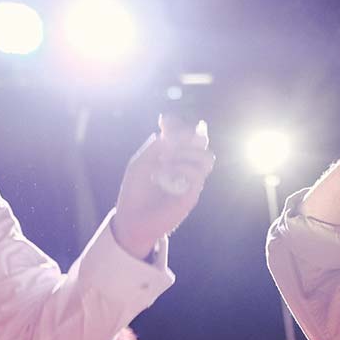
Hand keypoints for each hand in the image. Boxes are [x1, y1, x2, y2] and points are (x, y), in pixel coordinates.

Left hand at [111, 115, 215, 259]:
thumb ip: (153, 148)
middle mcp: (186, 167)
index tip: (164, 121)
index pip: (187, 136)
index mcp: (174, 157)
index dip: (180, 125)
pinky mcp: (191, 195)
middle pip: (203, 143)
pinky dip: (182, 167)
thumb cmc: (135, 192)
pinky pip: (197, 175)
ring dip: (187, 152)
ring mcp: (190, 181)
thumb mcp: (140, 164)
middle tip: (170, 140)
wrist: (132, 218)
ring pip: (207, 158)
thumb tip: (168, 134)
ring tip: (165, 158)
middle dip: (188, 135)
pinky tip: (165, 171)